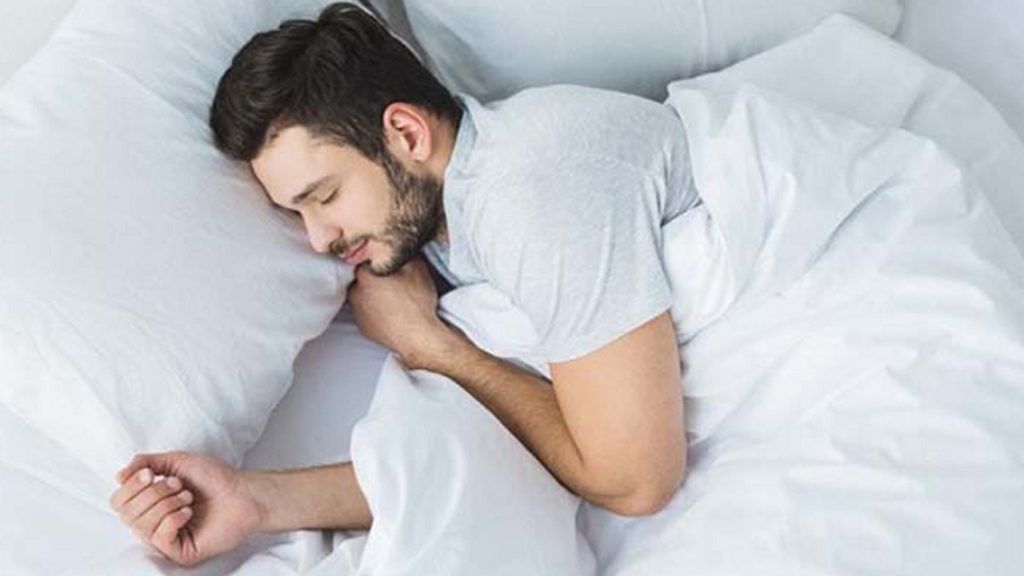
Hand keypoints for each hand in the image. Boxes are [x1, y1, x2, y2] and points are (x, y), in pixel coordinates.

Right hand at [109, 452, 261, 567]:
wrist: (242, 492)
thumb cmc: (213, 478)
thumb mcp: (175, 462)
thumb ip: (145, 463)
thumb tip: (119, 476)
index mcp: (149, 505)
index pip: (118, 502)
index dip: (131, 486)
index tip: (152, 473)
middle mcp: (153, 525)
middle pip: (126, 514)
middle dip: (153, 493)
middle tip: (179, 485)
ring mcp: (166, 541)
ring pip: (142, 526)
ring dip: (167, 503)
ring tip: (188, 497)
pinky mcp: (179, 553)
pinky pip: (160, 538)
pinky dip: (173, 519)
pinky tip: (189, 513)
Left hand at [348, 258, 456, 369]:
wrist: (418, 336)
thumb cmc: (417, 304)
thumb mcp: (417, 268)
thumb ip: (403, 254)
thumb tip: (398, 250)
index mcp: (365, 276)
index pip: (364, 259)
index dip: (376, 259)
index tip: (385, 262)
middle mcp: (356, 293)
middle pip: (360, 278)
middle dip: (373, 278)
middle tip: (391, 280)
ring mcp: (357, 312)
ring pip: (361, 297)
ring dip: (372, 295)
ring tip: (391, 297)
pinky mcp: (363, 328)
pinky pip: (366, 313)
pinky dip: (374, 311)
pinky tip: (389, 311)